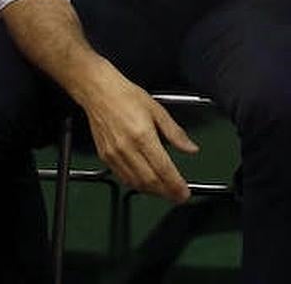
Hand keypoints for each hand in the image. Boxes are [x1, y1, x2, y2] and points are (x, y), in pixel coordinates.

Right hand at [81, 67, 198, 202]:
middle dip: (166, 192)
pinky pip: (123, 177)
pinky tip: (146, 184)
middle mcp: (127, 148)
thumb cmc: (127, 97)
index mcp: (143, 136)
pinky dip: (136, 185)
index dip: (175, 184)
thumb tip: (191, 148)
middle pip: (149, 180)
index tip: (184, 192)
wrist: (99, 93)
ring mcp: (114, 155)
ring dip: (152, 191)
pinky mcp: (105, 157)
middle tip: (178, 196)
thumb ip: (175, 133)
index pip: (163, 168)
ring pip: (135, 182)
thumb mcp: (158, 110)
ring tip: (165, 192)